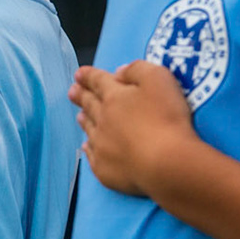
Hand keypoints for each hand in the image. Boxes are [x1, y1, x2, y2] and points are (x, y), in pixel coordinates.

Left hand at [69, 59, 197, 196]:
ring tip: (79, 116)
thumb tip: (119, 72)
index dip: (88, 76)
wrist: (166, 163)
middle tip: (72, 91)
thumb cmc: (167, 118)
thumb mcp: (158, 79)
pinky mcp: (104, 168)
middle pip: (89, 104)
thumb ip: (137, 70)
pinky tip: (86, 146)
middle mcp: (103, 119)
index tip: (78, 74)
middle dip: (80, 96)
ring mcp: (101, 145)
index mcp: (114, 97)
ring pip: (89, 129)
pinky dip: (88, 148)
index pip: (98, 81)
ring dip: (84, 120)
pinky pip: (91, 155)